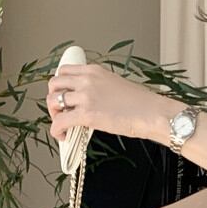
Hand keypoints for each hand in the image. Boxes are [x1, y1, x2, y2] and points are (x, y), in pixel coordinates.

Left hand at [47, 63, 166, 142]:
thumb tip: (91, 101)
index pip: (64, 71)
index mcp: (94, 71)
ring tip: (63, 125)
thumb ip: (99, 88)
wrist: (153, 113)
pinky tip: (63, 136)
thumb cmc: (142, 103)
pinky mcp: (87, 115)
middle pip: (54, 84)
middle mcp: (87, 80)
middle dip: (53, 99)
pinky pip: (60, 121)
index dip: (60, 86)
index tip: (63, 96)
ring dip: (54, 115)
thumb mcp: (117, 85)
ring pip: (53, 102)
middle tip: (60, 112)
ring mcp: (85, 96)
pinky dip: (56, 130)